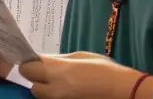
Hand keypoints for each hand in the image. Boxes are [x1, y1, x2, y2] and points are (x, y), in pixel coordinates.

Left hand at [19, 53, 152, 98]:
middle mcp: (54, 90)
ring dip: (47, 91)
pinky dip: (57, 97)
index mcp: (57, 72)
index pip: (27, 69)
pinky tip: (69, 92)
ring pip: (42, 98)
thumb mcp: (81, 57)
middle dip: (38, 80)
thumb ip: (58, 60)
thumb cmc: (105, 71)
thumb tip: (42, 60)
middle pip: (33, 87)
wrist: (125, 94)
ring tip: (63, 85)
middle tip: (51, 75)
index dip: (30, 64)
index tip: (36, 62)